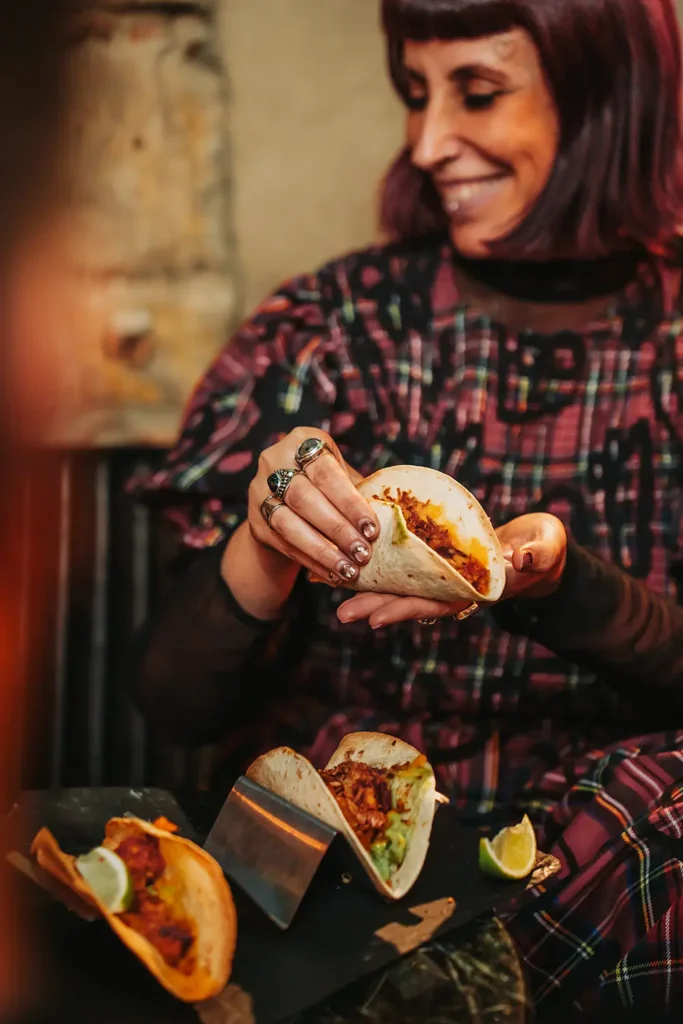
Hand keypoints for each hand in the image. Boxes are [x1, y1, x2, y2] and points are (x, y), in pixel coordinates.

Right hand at [246, 427, 378, 585]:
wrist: (284, 503)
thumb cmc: (326, 486)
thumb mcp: (341, 476)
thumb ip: (360, 489)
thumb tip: (394, 514)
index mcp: (302, 441)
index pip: (325, 472)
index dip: (350, 502)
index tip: (372, 529)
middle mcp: (273, 462)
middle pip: (305, 499)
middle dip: (337, 529)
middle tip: (363, 553)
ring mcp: (259, 493)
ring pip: (289, 525)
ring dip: (323, 550)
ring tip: (349, 570)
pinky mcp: (256, 523)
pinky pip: (285, 545)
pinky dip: (312, 561)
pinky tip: (332, 574)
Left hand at [336, 512, 566, 628]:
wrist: (537, 547)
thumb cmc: (544, 548)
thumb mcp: (545, 549)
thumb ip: (537, 555)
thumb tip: (522, 559)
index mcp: (475, 590)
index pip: (437, 604)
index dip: (408, 610)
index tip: (379, 617)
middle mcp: (452, 588)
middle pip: (409, 600)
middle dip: (375, 606)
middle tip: (341, 613)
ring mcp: (441, 576)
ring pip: (399, 586)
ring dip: (366, 590)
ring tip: (331, 589)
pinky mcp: (433, 560)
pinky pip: (400, 566)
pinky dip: (375, 567)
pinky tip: (346, 563)